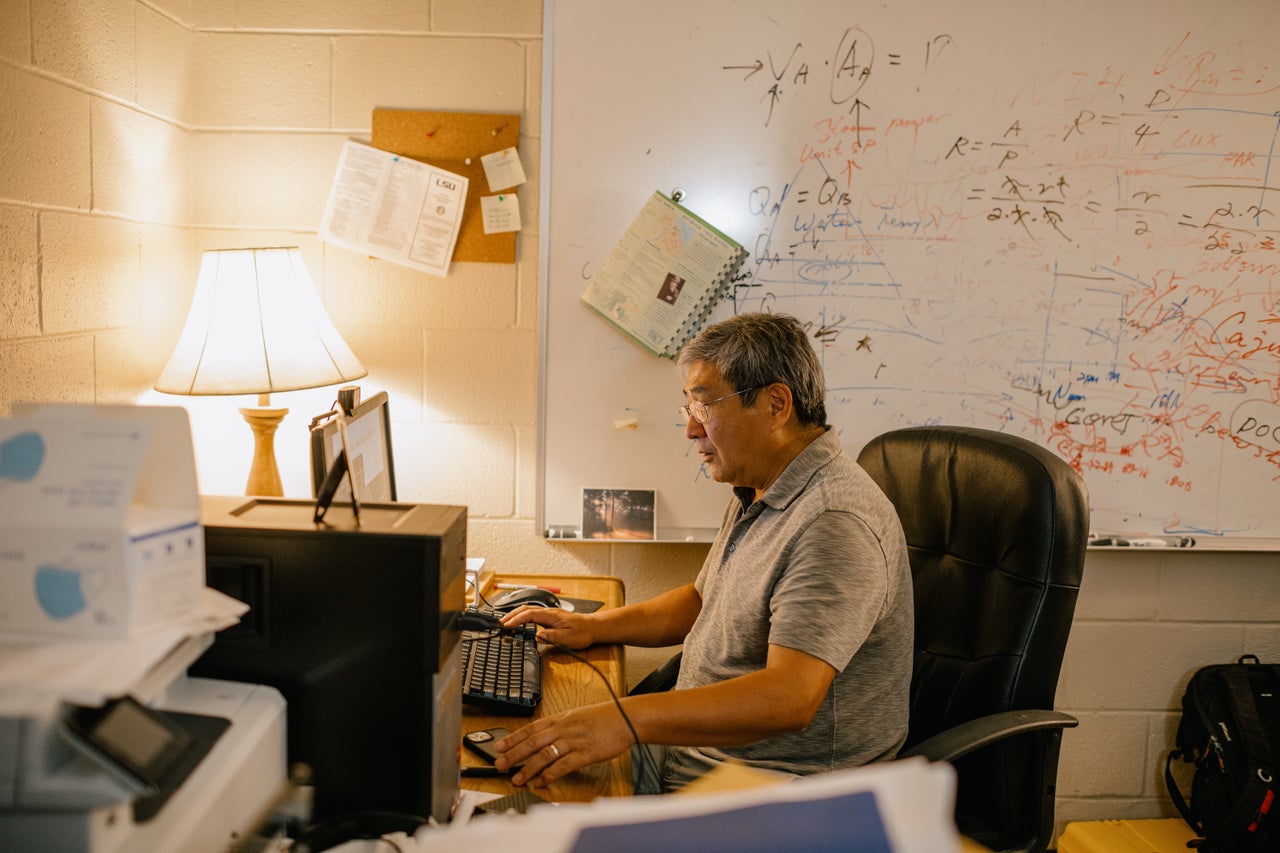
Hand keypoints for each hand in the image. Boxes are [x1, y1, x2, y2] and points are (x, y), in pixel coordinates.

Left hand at [493, 701, 635, 785]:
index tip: (498, 747)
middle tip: (499, 765)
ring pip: (544, 755)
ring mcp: (573, 741)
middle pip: (532, 742)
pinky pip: (562, 766)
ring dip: (528, 768)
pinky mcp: (584, 754)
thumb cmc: (603, 718)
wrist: (625, 718)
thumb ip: (560, 726)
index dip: (513, 738)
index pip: (530, 729)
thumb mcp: (577, 716)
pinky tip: (540, 782)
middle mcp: (563, 729)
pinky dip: (549, 775)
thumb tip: (543, 736)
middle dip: (513, 755)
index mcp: (560, 719)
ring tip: (517, 778)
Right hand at [500, 605, 596, 648]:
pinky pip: (533, 614)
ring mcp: (550, 614)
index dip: (516, 619)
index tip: (506, 625)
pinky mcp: (551, 617)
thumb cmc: (582, 632)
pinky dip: (523, 616)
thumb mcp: (568, 638)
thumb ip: (552, 636)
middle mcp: (549, 612)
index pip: (529, 615)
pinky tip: (520, 622)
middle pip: (526, 609)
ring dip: (516, 615)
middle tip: (500, 623)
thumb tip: (537, 636)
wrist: (593, 627)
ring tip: (506, 622)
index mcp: (551, 615)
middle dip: (512, 615)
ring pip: (529, 610)